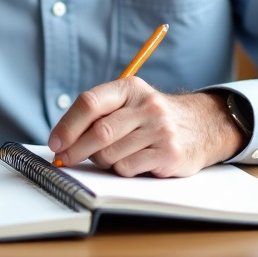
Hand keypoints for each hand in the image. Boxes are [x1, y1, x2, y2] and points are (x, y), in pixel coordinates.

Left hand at [47, 79, 245, 177]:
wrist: (201, 126)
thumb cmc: (152, 117)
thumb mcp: (130, 103)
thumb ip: (100, 114)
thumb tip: (62, 140)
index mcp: (130, 87)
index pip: (90, 102)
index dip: (68, 125)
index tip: (55, 143)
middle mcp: (147, 105)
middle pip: (99, 131)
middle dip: (76, 150)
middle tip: (65, 159)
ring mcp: (160, 129)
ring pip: (111, 154)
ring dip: (104, 160)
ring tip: (116, 154)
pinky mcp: (169, 153)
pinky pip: (128, 168)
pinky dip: (123, 169)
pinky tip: (135, 160)